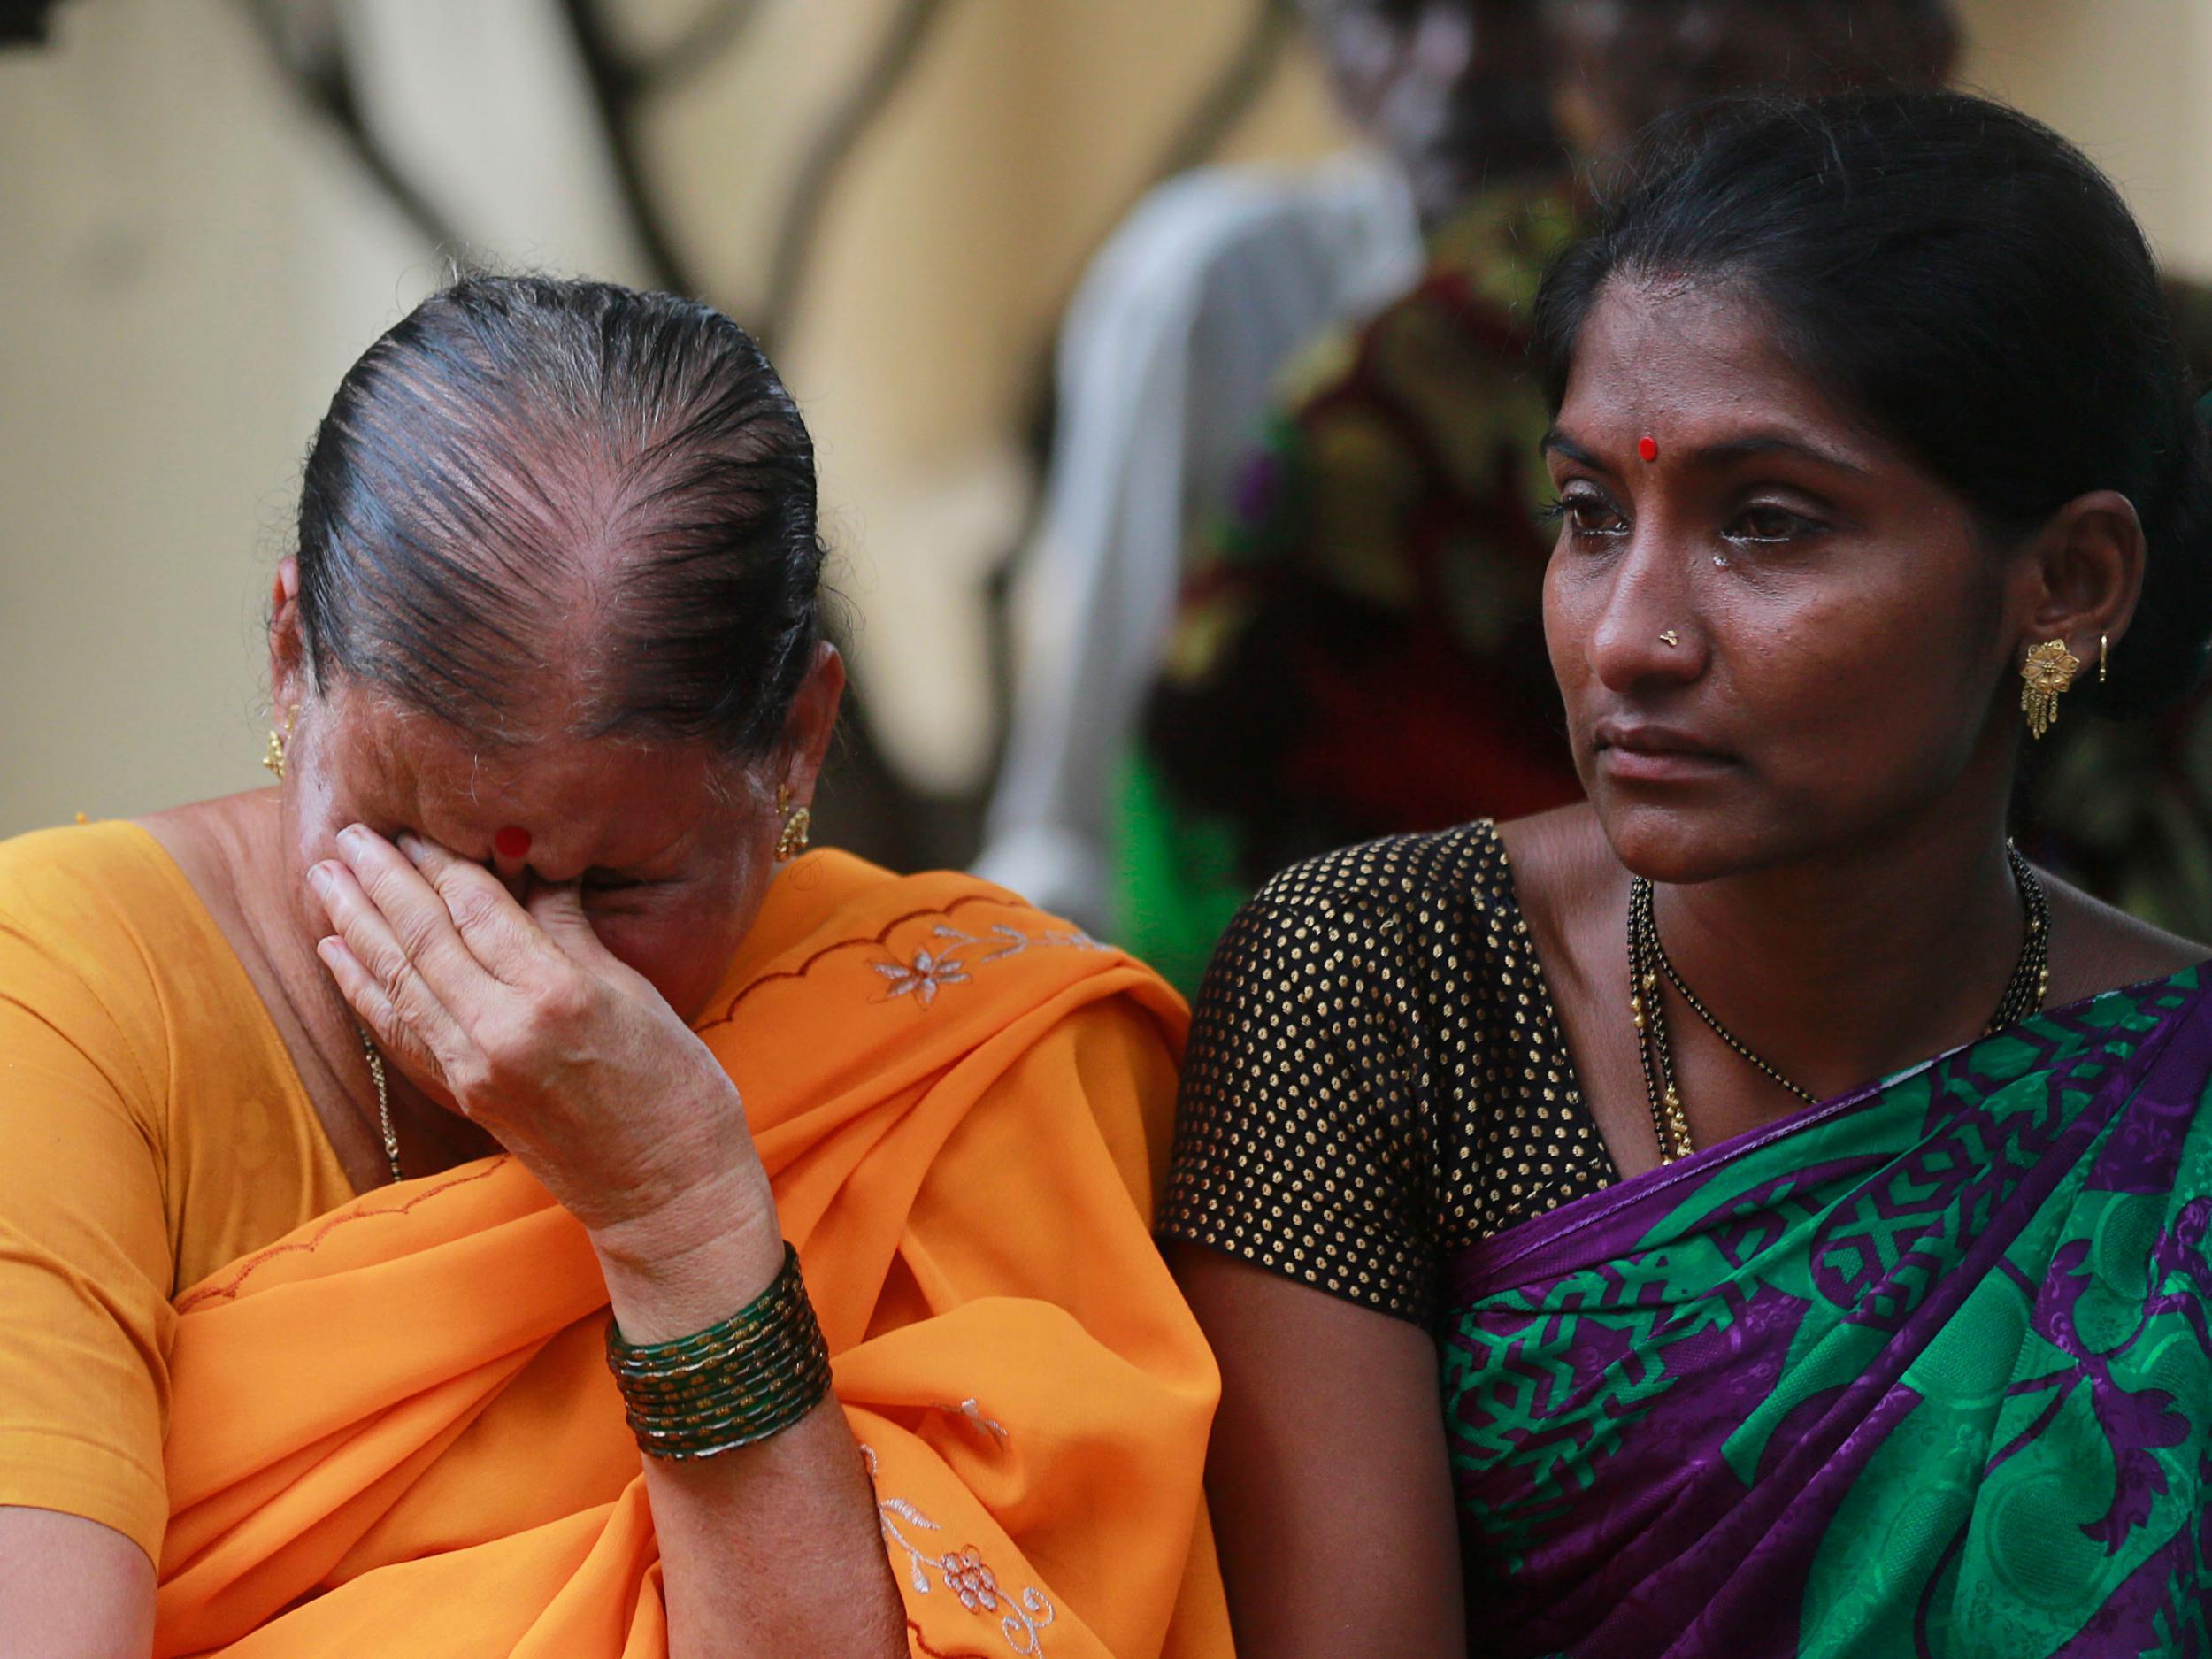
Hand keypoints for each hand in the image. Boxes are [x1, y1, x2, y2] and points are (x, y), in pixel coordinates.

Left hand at [307, 826, 775, 1264]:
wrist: (667, 1191)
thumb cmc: (677, 1086)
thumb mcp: (637, 994)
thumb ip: (571, 930)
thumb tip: (533, 870)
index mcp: (557, 994)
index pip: (480, 910)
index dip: (442, 862)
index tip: (412, 823)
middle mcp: (502, 1031)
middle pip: (426, 939)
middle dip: (383, 882)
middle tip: (350, 834)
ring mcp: (475, 1070)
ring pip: (401, 982)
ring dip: (356, 926)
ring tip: (322, 878)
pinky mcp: (464, 1098)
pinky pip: (400, 1031)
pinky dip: (364, 989)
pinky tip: (337, 954)